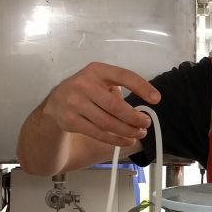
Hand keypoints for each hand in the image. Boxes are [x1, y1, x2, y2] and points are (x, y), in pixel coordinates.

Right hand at [42, 62, 159, 145]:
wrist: (55, 103)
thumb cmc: (85, 91)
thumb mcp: (98, 81)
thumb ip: (116, 90)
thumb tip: (140, 111)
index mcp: (96, 70)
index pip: (123, 75)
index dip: (141, 87)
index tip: (156, 99)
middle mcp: (84, 84)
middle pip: (115, 105)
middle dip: (134, 117)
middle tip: (146, 123)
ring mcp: (75, 103)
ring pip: (107, 122)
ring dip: (127, 131)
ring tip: (139, 133)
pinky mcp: (71, 120)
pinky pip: (98, 133)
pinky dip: (115, 139)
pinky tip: (126, 140)